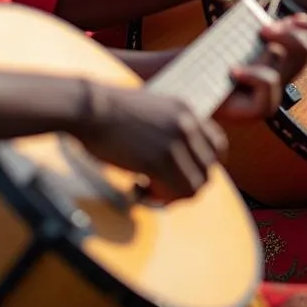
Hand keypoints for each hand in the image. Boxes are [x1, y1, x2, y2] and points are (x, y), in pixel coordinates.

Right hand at [74, 83, 226, 201]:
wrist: (89, 107)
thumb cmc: (110, 110)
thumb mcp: (152, 109)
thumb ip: (170, 128)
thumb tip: (177, 158)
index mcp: (186, 110)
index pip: (217, 145)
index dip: (203, 165)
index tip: (184, 173)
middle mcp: (187, 124)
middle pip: (208, 170)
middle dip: (188, 183)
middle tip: (162, 186)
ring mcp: (174, 142)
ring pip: (195, 186)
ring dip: (174, 195)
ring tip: (148, 188)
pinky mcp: (158, 160)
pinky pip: (175, 193)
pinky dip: (160, 199)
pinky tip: (138, 188)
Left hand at [215, 13, 306, 121]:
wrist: (185, 78)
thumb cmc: (212, 53)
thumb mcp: (244, 31)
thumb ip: (269, 25)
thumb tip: (299, 17)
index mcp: (283, 55)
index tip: (295, 17)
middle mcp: (283, 76)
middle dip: (288, 34)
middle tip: (262, 31)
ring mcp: (274, 95)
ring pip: (287, 62)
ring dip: (267, 49)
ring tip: (245, 51)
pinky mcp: (260, 110)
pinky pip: (269, 82)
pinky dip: (251, 73)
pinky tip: (234, 70)